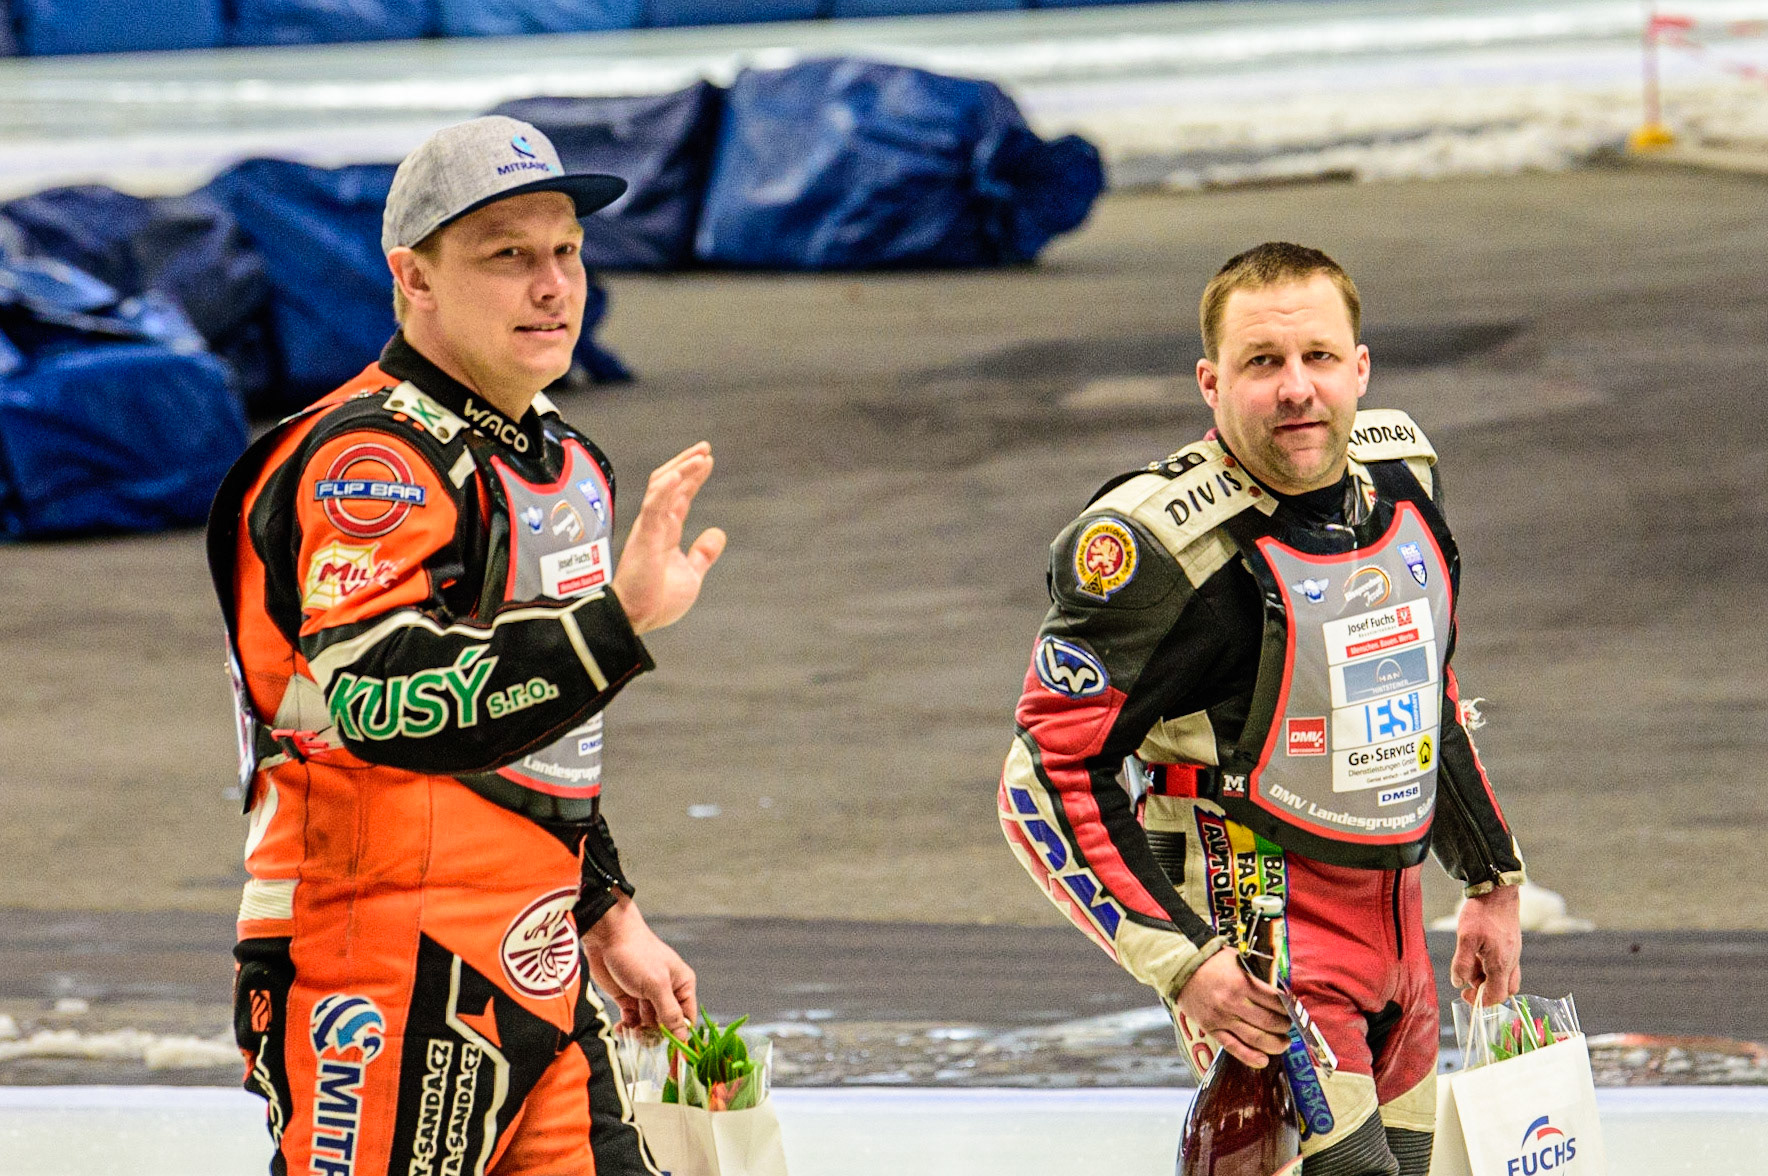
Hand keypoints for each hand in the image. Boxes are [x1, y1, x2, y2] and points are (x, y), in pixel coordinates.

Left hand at [581, 894, 696, 1034]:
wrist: (607, 937)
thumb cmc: (638, 954)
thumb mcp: (656, 985)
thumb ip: (669, 1013)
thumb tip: (683, 1037)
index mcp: (682, 986)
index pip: (687, 1021)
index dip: (681, 1039)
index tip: (675, 1061)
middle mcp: (667, 994)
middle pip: (667, 1027)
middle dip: (656, 1035)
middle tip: (642, 1034)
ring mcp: (647, 997)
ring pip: (649, 1027)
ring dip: (640, 1032)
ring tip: (629, 1027)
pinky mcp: (628, 999)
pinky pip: (632, 1022)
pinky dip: (627, 1027)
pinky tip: (621, 1027)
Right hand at [611, 442, 725, 634]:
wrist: (636, 618)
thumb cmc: (656, 600)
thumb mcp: (691, 574)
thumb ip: (702, 553)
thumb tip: (718, 533)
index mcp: (665, 532)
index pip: (679, 496)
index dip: (692, 477)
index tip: (706, 460)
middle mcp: (655, 525)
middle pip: (669, 484)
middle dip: (686, 464)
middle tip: (704, 448)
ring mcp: (648, 528)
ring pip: (661, 487)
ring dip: (681, 469)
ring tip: (699, 455)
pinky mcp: (644, 536)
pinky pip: (653, 506)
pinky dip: (665, 488)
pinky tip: (678, 474)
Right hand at [1174, 949, 1291, 1067]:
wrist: (1182, 968)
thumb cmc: (1213, 962)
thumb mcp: (1238, 961)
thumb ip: (1257, 977)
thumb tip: (1281, 994)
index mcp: (1241, 982)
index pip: (1275, 1000)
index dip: (1289, 1007)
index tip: (1293, 1009)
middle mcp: (1232, 1002)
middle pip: (1269, 1022)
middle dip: (1285, 1026)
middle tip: (1288, 1026)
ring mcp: (1221, 1018)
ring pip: (1256, 1038)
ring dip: (1275, 1044)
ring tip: (1283, 1043)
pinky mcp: (1211, 1028)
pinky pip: (1234, 1047)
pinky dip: (1250, 1057)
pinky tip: (1264, 1060)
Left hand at [1451, 884, 1521, 1002]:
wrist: (1497, 892)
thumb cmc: (1482, 914)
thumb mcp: (1465, 938)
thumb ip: (1463, 963)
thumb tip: (1458, 982)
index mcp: (1501, 964)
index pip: (1496, 996)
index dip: (1480, 1001)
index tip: (1464, 993)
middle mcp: (1512, 962)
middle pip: (1503, 990)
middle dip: (1484, 989)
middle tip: (1467, 976)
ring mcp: (1514, 954)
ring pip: (1503, 977)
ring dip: (1486, 976)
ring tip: (1471, 959)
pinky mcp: (1512, 946)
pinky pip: (1504, 965)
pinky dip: (1490, 965)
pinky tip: (1478, 952)